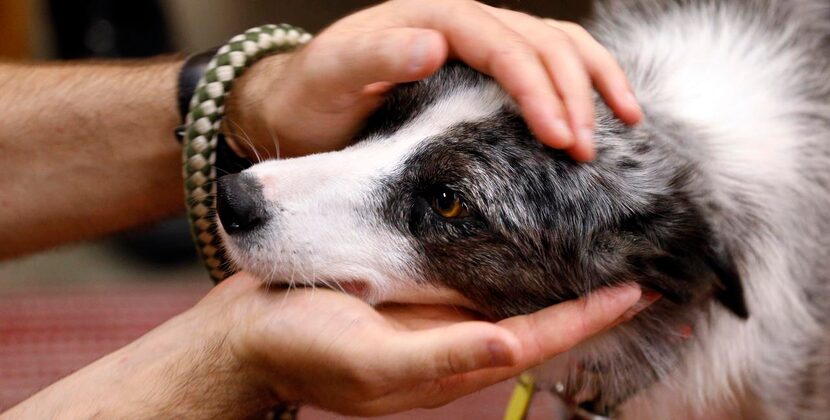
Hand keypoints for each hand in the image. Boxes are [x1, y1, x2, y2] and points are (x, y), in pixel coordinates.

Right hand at [218, 273, 642, 414]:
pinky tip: (518, 234)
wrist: (247, 334)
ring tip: (594, 249)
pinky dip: (505, 256)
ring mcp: (433, 313)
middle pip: (536, 320)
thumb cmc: (303, 349)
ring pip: (509, 294)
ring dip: (553, 276)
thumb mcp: (374, 361)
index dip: (590, 318)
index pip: (538, 339)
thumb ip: (444, 356)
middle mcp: (453, 337)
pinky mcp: (411, 288)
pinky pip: (470, 272)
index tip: (638, 290)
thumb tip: (511, 347)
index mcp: (452, 360)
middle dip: (586, 300)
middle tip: (636, 269)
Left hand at [227, 0, 641, 161]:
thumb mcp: (330, 77)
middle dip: (572, 93)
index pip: (501, 45)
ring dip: (592, 81)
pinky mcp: (481, 68)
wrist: (299, 103)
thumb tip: (432, 44)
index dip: (535, 89)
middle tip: (588, 149)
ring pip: (553, 45)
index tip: (559, 137)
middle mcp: (460, 22)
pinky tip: (601, 110)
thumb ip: (375, 58)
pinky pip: (542, 63)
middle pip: (538, 42)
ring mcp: (475, 42)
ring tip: (625, 122)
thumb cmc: (311, 96)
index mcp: (430, 18)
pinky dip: (578, 82)